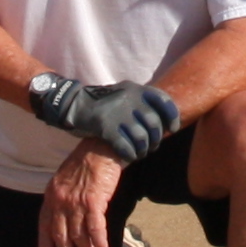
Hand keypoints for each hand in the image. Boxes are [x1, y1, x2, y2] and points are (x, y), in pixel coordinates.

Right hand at [27, 73, 178, 165]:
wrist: (73, 104)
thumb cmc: (104, 104)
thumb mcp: (124, 94)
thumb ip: (142, 103)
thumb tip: (165, 122)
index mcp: (135, 89)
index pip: (164, 101)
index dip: (172, 117)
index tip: (172, 129)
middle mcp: (128, 99)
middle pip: (154, 124)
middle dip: (155, 140)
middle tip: (150, 147)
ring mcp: (117, 113)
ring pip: (142, 138)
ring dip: (143, 150)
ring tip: (139, 153)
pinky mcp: (105, 127)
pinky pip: (126, 147)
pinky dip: (130, 155)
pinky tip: (128, 156)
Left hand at [36, 143, 125, 246]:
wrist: (100, 148)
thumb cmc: (85, 162)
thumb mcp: (64, 179)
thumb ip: (62, 197)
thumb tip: (66, 217)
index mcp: (51, 195)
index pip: (44, 224)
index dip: (45, 243)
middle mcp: (60, 201)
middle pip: (60, 233)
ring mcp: (76, 202)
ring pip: (78, 233)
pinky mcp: (93, 202)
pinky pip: (95, 228)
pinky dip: (99, 241)